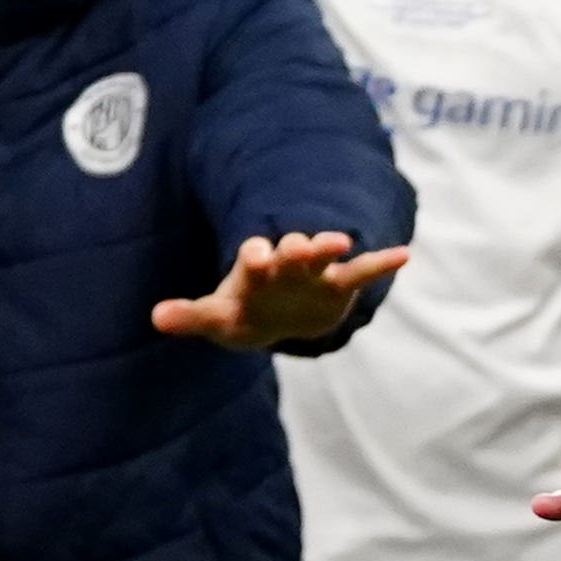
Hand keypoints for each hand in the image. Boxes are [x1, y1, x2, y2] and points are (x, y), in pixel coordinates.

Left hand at [152, 230, 407, 348]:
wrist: (275, 314)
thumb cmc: (243, 312)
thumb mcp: (218, 318)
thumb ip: (191, 315)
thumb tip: (156, 317)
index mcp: (255, 268)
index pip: (255, 256)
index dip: (256, 256)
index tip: (258, 258)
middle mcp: (285, 264)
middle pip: (291, 251)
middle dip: (295, 249)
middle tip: (299, 246)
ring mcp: (315, 272)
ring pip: (324, 256)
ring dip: (329, 248)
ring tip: (340, 243)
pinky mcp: (339, 285)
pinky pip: (362, 273)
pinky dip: (381, 263)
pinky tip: (404, 254)